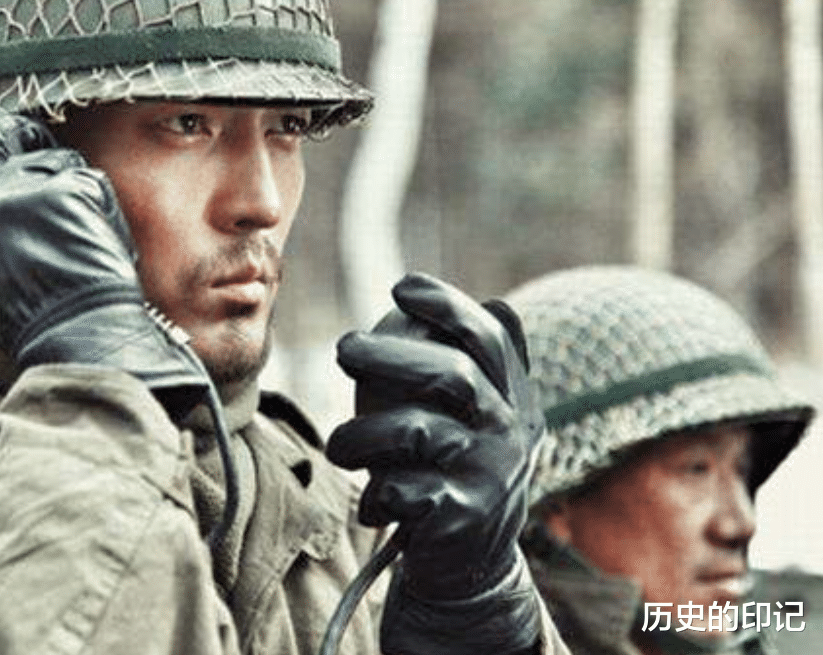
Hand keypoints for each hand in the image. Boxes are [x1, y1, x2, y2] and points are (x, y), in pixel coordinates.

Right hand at [0, 104, 210, 417]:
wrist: (70, 334)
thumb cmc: (31, 320)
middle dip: (16, 133)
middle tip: (34, 144)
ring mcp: (25, 186)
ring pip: (50, 153)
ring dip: (65, 177)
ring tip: (76, 225)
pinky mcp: (68, 186)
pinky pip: (87, 178)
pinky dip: (97, 205)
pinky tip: (97, 238)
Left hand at [326, 273, 543, 654]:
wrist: (474, 569)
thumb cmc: (460, 474)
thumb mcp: (485, 422)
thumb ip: (484, 368)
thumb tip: (481, 301)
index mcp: (515, 401)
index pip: (489, 338)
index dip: (447, 306)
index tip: (401, 287)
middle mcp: (510, 433)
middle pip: (453, 375)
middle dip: (391, 355)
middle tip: (345, 348)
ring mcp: (488, 476)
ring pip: (415, 431)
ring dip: (363, 435)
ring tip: (340, 447)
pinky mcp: (459, 517)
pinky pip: (400, 488)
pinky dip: (375, 494)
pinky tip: (373, 503)